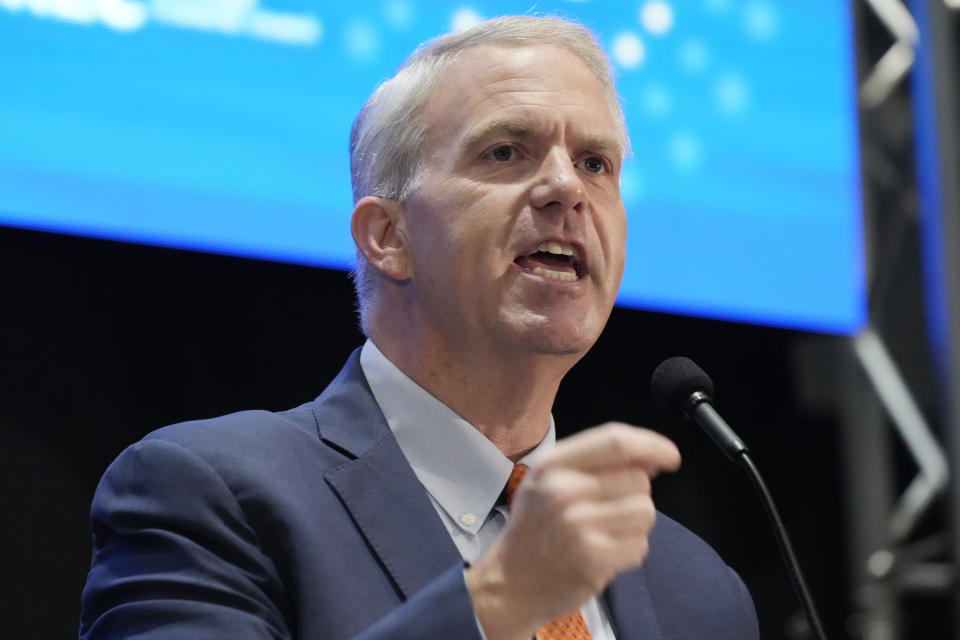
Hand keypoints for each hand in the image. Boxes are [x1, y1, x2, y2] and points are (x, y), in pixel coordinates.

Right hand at [465, 422, 680, 639]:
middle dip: (635, 493)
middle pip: (638, 478)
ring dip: (635, 524)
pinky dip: (631, 551)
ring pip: (645, 511)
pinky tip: (605, 554)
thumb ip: (595, 463)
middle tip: (608, 510)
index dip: (652, 445)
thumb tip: (652, 460)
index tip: (670, 456)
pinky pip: (641, 545)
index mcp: (552, 465)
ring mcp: (578, 526)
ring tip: (606, 533)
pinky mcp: (593, 559)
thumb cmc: (535, 528)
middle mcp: (564, 490)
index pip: (616, 441)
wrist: (510, 583)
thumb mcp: (550, 482)